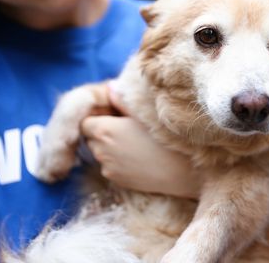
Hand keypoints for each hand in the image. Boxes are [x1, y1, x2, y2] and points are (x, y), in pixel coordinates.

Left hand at [80, 85, 200, 197]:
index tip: (115, 116)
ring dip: (110, 147)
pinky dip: (118, 161)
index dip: (98, 117)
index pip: (84, 122)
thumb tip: (110, 87)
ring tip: (136, 143)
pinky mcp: (117, 180)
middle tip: (127, 128)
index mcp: (104, 129)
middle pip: (91, 138)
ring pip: (101, 153)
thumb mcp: (144, 113)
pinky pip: (110, 166)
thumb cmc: (166, 137)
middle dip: (103, 132)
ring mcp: (107, 167)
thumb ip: (122, 100)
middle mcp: (100, 150)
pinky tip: (139, 157)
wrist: (183, 170)